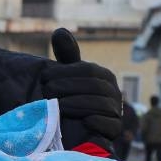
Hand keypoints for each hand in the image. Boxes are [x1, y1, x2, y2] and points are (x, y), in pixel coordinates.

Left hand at [41, 28, 120, 151]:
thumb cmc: (68, 97)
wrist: (73, 129)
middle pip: (94, 87)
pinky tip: (83, 121)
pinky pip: (111, 125)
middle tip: (46, 92)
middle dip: (68, 88)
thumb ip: (66, 55)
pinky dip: (98, 122)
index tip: (44, 78)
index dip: (65, 73)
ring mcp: (117, 111)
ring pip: (101, 105)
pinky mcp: (115, 130)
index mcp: (104, 76)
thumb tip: (59, 30)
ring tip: (56, 107)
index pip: (88, 70)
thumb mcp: (66, 75)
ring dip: (76, 104)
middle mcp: (114, 92)